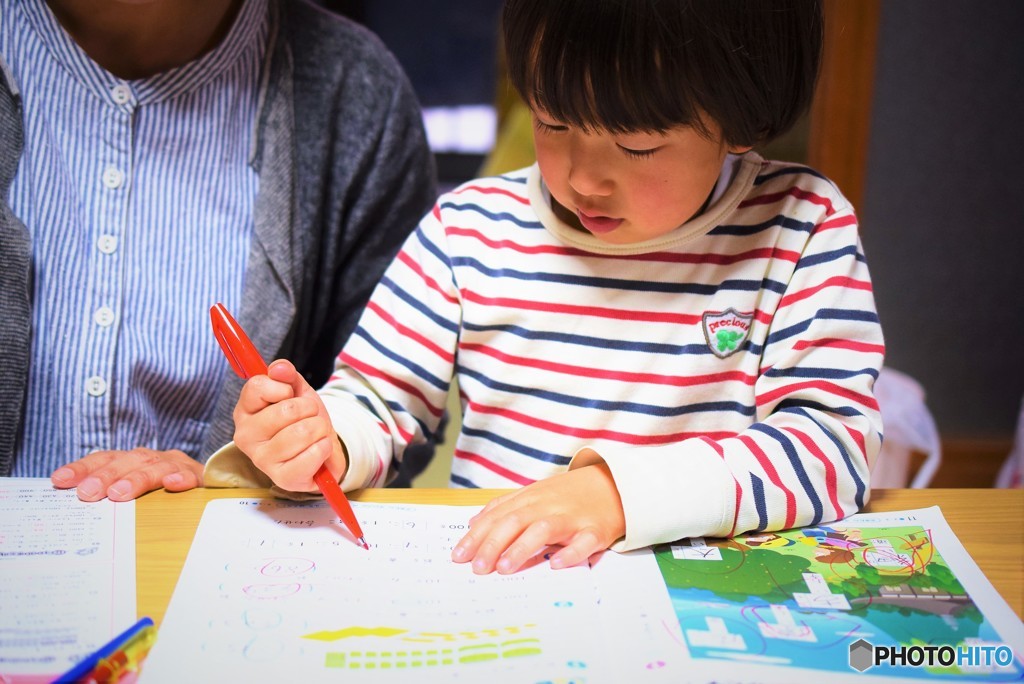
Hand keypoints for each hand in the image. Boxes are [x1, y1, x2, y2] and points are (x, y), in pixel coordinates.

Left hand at [51, 448, 203, 501]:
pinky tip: (172, 483)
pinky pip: (192, 475)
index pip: (105, 458)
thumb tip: (77, 505)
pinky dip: (181, 477)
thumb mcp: (136, 494)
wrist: (218, 483)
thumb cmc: (166, 497)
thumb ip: (113, 496)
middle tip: (87, 493)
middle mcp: (154, 458)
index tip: (60, 480)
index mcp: (134, 461)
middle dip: (105, 476)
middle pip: (128, 461)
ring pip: (155, 466)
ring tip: (120, 494)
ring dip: (137, 479)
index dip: (82, 467)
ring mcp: (178, 465)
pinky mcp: (200, 477)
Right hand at [232, 359, 346, 491]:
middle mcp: (245, 436)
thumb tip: (280, 367)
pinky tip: (319, 450)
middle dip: (309, 409)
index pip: (257, 387)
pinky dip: (324, 448)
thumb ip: (287, 375)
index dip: (284, 387)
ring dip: (319, 429)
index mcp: (245, 411)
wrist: (322, 449)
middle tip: (309, 417)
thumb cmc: (304, 419)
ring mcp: (262, 460)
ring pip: (302, 432)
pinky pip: (312, 455)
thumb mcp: (298, 391)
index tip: (289, 395)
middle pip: (286, 410)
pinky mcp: (282, 479)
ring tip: (315, 434)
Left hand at [450, 460, 625, 573]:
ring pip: (543, 529)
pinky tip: (556, 565)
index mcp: (530, 498)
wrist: (615, 484)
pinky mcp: (595, 530)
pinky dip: (570, 553)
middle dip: (492, 544)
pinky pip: (583, 542)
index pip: (497, 515)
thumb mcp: (535, 493)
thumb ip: (505, 506)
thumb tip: (473, 521)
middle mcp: (547, 506)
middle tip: (476, 568)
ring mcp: (572, 517)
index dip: (476, 535)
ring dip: (521, 548)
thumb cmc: (569, 494)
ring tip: (504, 568)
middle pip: (514, 521)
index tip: (458, 556)